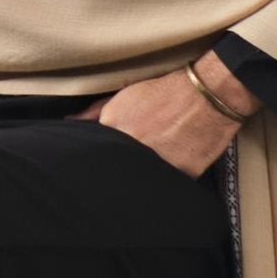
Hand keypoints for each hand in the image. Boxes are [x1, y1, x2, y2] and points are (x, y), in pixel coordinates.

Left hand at [87, 56, 258, 176]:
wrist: (208, 94)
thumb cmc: (165, 92)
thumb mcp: (125, 95)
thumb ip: (95, 113)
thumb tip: (69, 123)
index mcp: (116, 129)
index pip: (97, 156)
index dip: (99, 163)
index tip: (101, 165)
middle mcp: (135, 148)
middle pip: (118, 171)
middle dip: (120, 171)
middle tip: (130, 165)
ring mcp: (159, 162)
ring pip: (142, 180)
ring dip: (142, 177)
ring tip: (157, 159)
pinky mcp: (182, 173)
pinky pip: (168, 185)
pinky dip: (167, 179)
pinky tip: (174, 163)